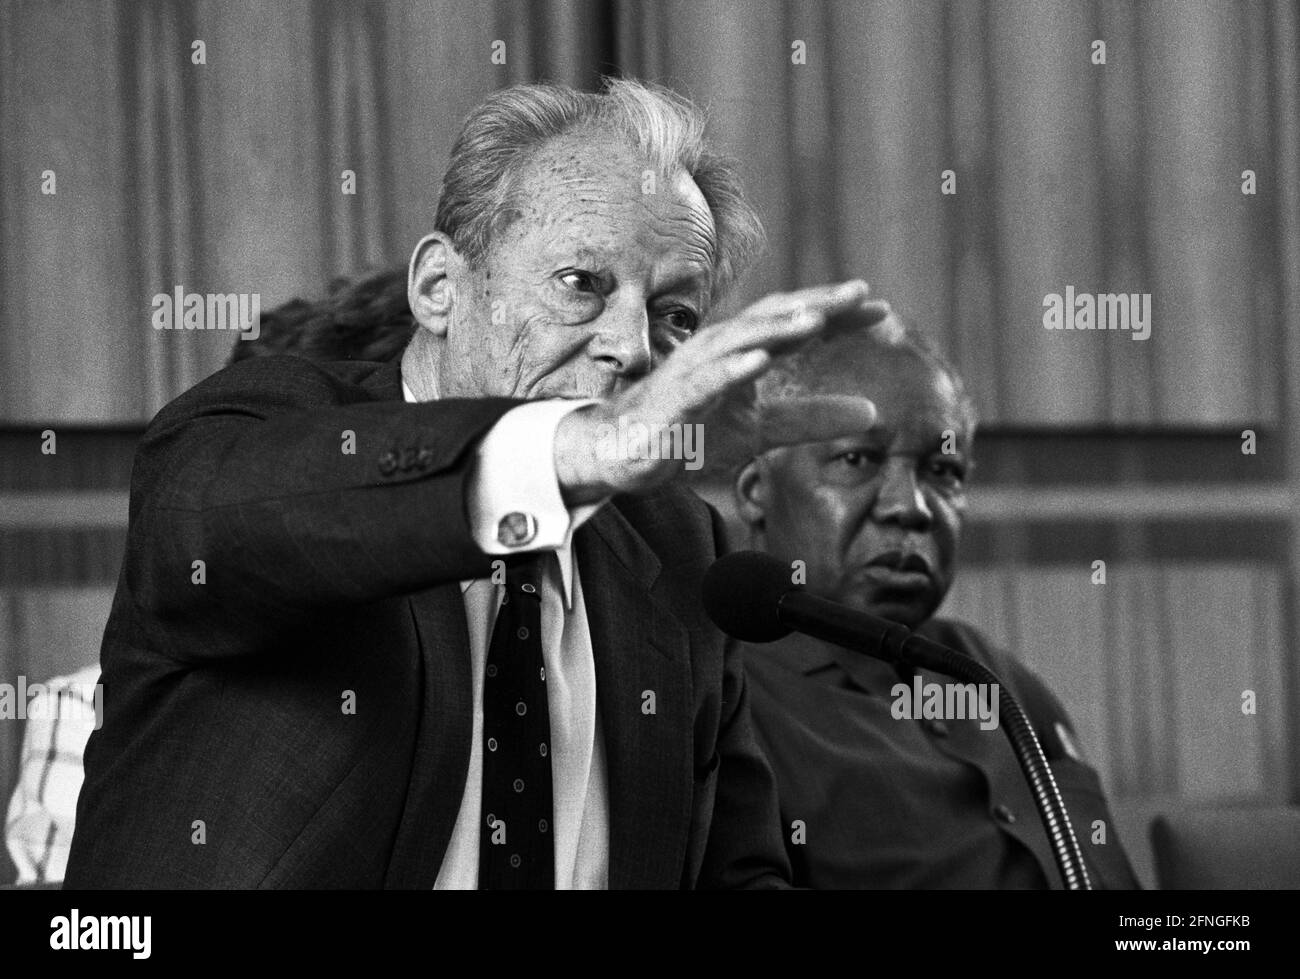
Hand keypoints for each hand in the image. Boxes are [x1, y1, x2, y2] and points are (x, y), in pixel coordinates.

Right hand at [554, 280, 887, 501]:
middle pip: (773, 319)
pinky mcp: (674, 399)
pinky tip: (761, 361)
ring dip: (778, 328)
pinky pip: (706, 380)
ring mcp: (695, 371)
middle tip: (859, 293)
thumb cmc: (690, 431)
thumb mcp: (761, 428)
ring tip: (817, 320)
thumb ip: (811, 418)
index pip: (795, 324)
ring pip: (741, 341)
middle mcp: (721, 350)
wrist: (625, 453)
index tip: (880, 309)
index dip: (837, 315)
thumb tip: (873, 412)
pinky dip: (733, 368)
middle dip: (815, 305)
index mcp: (743, 352)